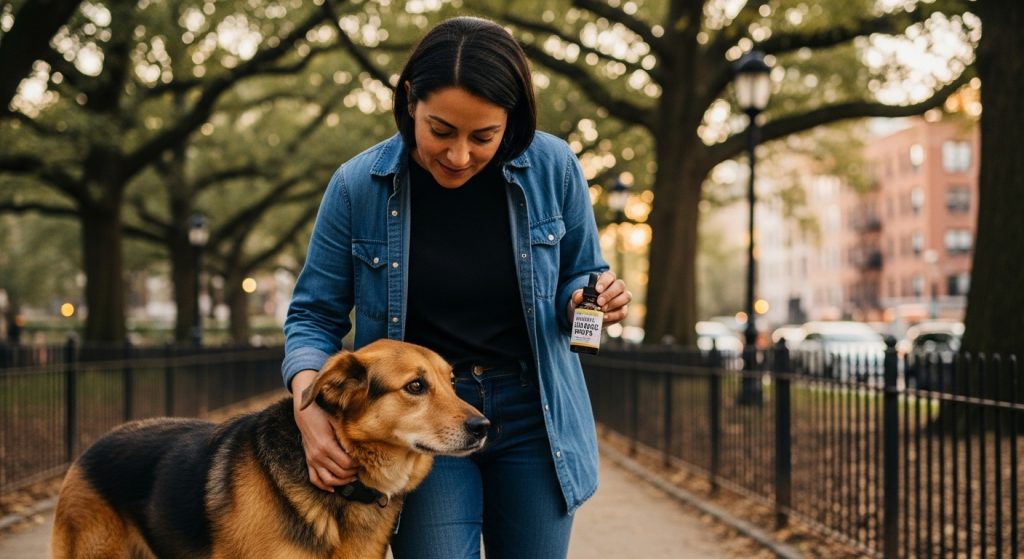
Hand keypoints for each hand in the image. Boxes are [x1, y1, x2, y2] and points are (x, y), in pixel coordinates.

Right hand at [291, 369, 359, 491]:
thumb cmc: (323, 416)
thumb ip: (347, 438)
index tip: (363, 461)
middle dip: (353, 473)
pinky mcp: (308, 462)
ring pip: (328, 480)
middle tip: (360, 469)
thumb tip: (359, 450)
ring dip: (342, 482)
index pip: (346, 463)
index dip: (357, 465)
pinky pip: (314, 479)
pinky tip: (332, 488)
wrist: (305, 415)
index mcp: (327, 446)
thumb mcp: (337, 423)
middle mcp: (318, 456)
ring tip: (351, 478)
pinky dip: (323, 486)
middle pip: (340, 473)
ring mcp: (312, 460)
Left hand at [568, 270, 631, 326]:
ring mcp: (622, 298)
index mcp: (607, 279)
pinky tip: (604, 317)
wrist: (586, 317)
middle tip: (599, 302)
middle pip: (620, 285)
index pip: (609, 276)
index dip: (604, 282)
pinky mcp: (622, 311)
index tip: (597, 290)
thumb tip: (579, 297)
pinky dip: (614, 315)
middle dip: (609, 294)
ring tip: (602, 310)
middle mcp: (617, 287)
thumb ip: (577, 296)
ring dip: (614, 304)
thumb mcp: (577, 299)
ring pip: (626, 297)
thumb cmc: (583, 303)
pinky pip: (623, 312)